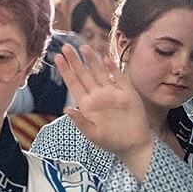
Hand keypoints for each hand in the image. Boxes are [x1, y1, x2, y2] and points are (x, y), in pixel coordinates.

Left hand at [55, 44, 153, 179]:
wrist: (134, 145)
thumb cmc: (111, 141)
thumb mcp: (93, 135)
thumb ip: (80, 122)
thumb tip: (66, 109)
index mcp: (87, 104)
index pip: (73, 83)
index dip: (66, 70)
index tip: (57, 57)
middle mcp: (98, 95)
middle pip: (84, 74)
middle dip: (75, 60)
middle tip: (66, 46)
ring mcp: (112, 93)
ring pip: (99, 72)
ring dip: (92, 60)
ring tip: (83, 47)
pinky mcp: (127, 93)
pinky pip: (118, 77)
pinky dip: (112, 68)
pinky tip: (105, 58)